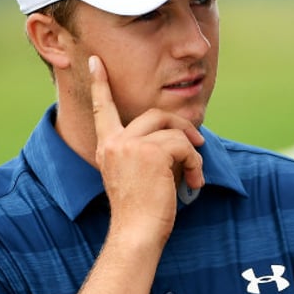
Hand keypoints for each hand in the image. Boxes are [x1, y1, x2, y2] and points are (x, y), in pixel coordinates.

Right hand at [88, 55, 204, 246]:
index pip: (102, 108)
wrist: (136, 232)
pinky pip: (184, 146)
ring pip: (173, 131)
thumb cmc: (141, 212)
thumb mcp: (138, 175)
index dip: (99, 83)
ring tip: (195, 174)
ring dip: (192, 152)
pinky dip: (195, 163)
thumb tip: (179, 137)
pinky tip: (194, 182)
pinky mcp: (151, 152)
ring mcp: (131, 145)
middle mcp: (115, 142)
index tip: (94, 61)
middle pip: (155, 114)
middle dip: (182, 126)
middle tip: (199, 143)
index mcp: (107, 147)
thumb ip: (147, 151)